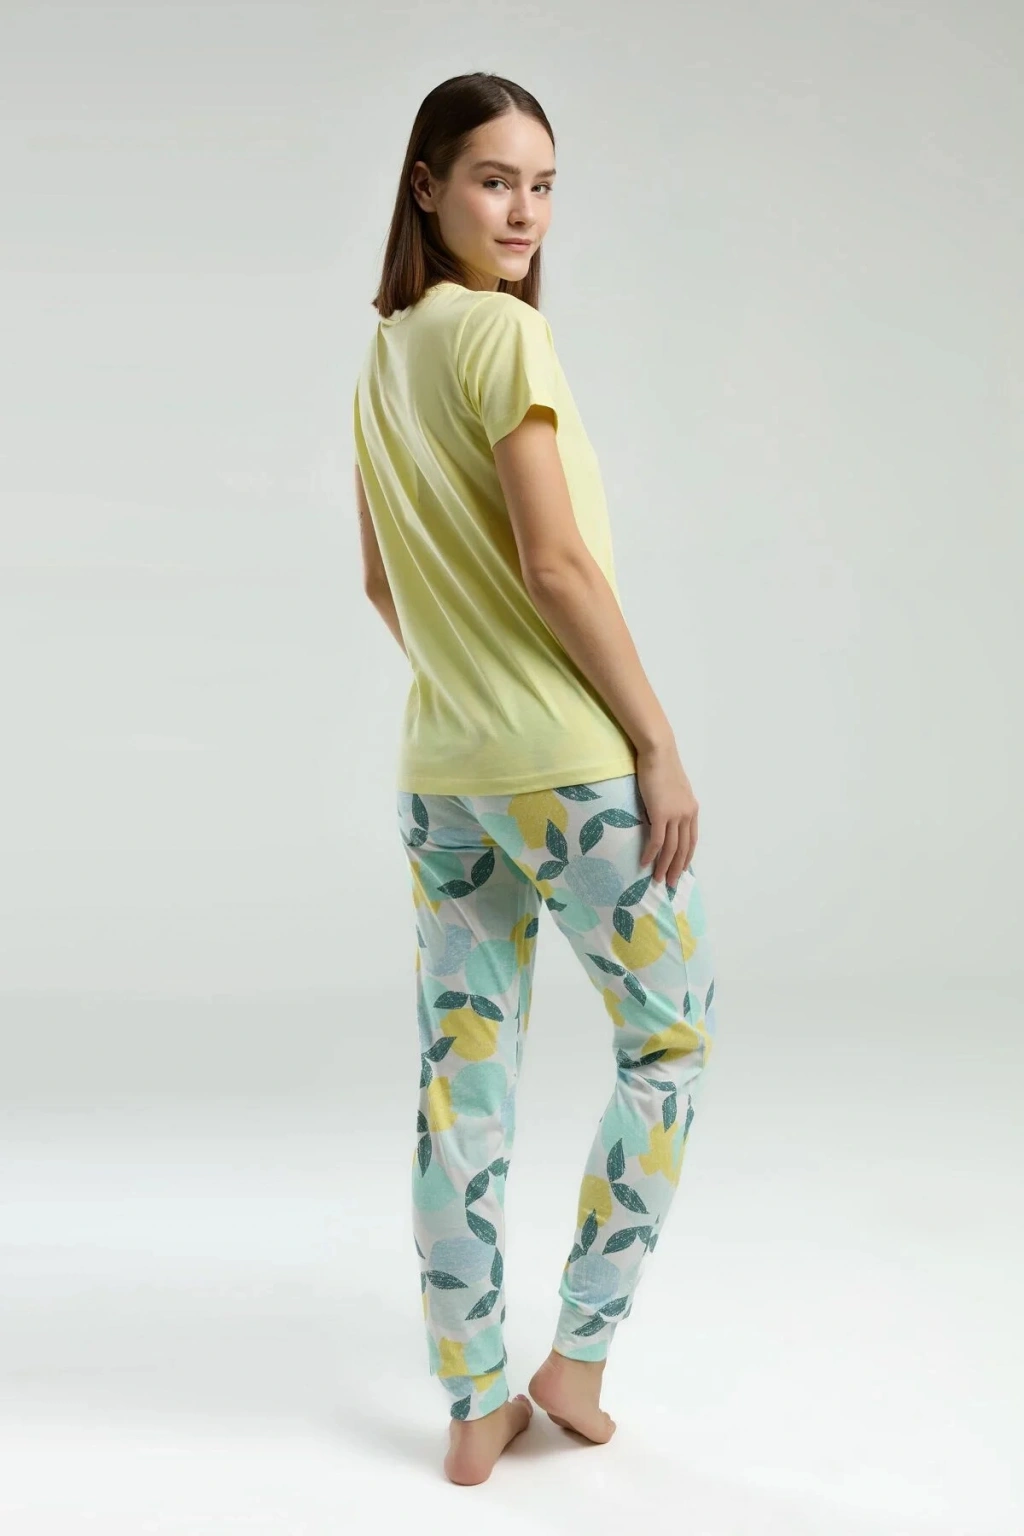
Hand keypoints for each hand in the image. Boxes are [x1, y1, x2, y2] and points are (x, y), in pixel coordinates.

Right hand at [635, 739, 699, 887]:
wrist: (658, 752)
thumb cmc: (661, 766)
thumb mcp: (672, 789)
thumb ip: (671, 804)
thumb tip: (661, 817)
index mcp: (692, 810)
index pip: (692, 840)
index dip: (686, 858)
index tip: (681, 871)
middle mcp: (687, 815)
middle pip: (684, 849)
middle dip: (677, 868)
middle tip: (671, 884)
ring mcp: (675, 815)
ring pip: (671, 848)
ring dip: (664, 866)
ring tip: (658, 880)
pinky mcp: (660, 813)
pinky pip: (657, 840)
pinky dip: (651, 854)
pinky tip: (645, 863)